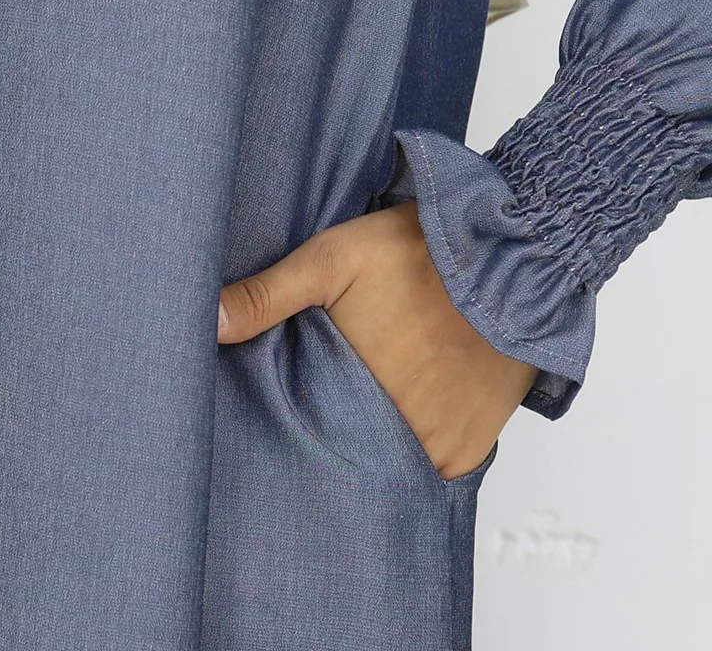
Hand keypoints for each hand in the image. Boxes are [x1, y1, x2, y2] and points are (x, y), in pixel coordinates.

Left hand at [217, 199, 537, 479]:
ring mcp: (438, 448)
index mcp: (354, 392)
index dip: (288, 431)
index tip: (272, 426)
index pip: (304, 439)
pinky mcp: (469, 449)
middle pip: (346, 458)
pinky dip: (412, 453)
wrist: (515, 253)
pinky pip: (428, 470)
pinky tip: (402, 419)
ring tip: (361, 417)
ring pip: (387, 469)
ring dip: (371, 451)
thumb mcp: (333, 257)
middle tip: (321, 417)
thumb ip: (268, 294)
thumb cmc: (420, 251)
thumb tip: (206, 321)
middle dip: (329, 444)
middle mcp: (398, 433)